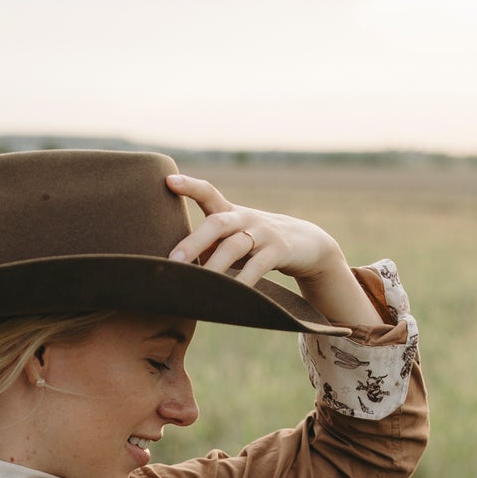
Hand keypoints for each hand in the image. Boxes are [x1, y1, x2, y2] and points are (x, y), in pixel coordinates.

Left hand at [165, 174, 340, 285]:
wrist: (308, 243)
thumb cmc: (257, 243)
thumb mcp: (233, 238)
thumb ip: (208, 245)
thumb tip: (173, 265)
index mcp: (230, 212)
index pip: (208, 193)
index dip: (189, 186)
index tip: (168, 181)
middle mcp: (245, 218)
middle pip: (217, 223)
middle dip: (193, 242)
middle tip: (172, 261)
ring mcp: (263, 233)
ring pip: (234, 246)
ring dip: (214, 266)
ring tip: (195, 283)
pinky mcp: (279, 251)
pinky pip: (258, 267)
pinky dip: (243, 281)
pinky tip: (229, 296)